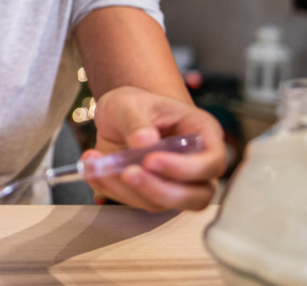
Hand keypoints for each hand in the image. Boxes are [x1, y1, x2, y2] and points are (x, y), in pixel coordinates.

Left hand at [85, 86, 225, 211]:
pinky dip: (113, 190)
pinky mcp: (153, 194)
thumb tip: (144, 141)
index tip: (151, 160)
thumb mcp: (129, 102)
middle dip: (160, 190)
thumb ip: (135, 120)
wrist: (120, 116)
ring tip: (100, 166)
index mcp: (202, 134)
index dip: (185, 168)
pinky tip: (94, 170)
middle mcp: (196, 164)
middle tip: (128, 173)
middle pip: (197, 196)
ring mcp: (176, 183)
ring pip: (165, 204)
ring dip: (130, 191)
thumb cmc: (134, 105)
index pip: (212, 163)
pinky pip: (137, 202)